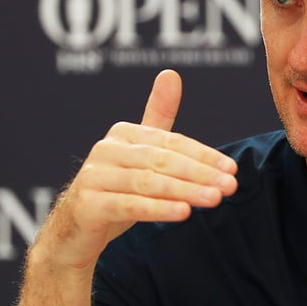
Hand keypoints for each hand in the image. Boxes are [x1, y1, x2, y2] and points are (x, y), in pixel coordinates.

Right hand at [31, 69, 238, 272]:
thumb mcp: (140, 156)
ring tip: (214, 199)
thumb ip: (157, 118)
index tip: (232, 169)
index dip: (204, 156)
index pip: (171, 143)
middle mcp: (106, 150)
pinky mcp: (87, 205)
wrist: (75, 231)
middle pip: (162, 161)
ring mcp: (94, 177)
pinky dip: (157, 209)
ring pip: (148, 182)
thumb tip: (171, 74)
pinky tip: (182, 213)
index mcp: (123, 134)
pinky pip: (129, 205)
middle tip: (230, 186)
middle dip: (200, 174)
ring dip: (184, 191)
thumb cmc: (115, 191)